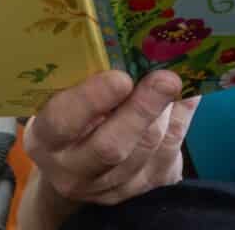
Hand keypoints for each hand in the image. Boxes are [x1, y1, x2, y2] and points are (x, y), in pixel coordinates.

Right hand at [22, 69, 197, 212]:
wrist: (71, 166)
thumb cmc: (68, 113)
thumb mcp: (63, 94)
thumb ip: (86, 75)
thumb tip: (130, 42)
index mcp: (48, 138)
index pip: (63, 121)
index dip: (91, 100)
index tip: (120, 78)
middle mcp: (74, 171)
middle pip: (111, 146)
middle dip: (142, 110)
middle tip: (165, 79)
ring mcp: (109, 188)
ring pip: (145, 153)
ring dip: (165, 115)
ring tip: (173, 82)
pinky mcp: (139, 192)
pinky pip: (167, 159)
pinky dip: (180, 123)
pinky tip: (186, 97)